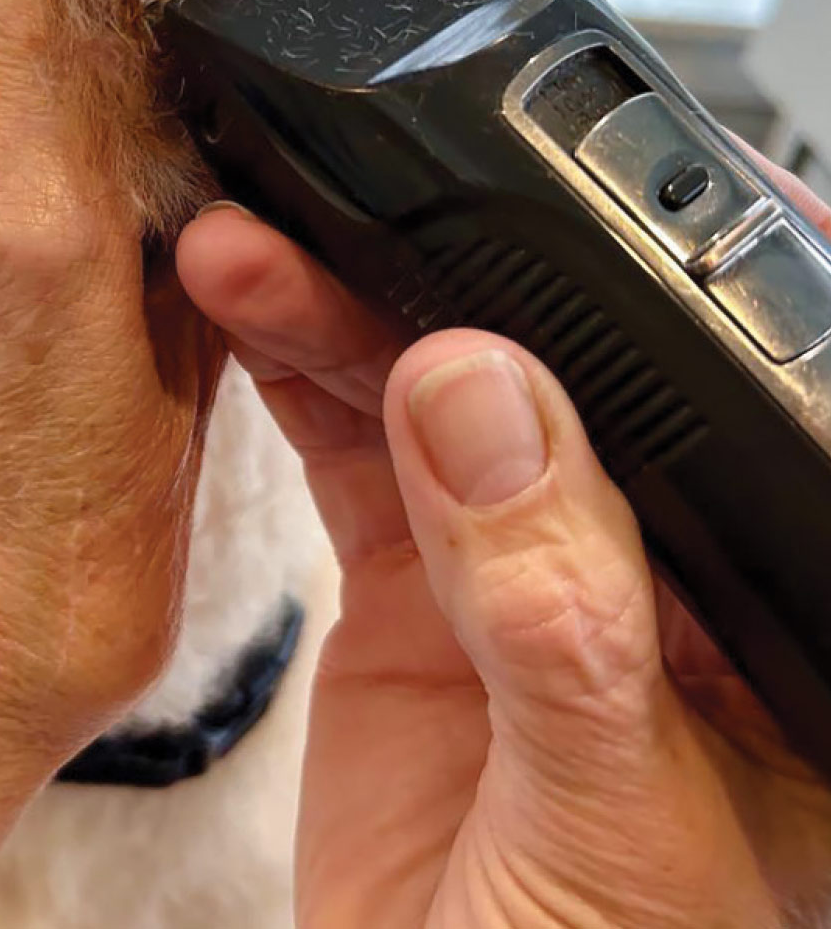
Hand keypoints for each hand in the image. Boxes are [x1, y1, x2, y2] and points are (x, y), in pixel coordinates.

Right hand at [178, 169, 830, 927]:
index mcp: (753, 598)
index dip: (649, 282)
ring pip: (425, 390)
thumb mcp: (607, 812)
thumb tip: (483, 396)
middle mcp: (635, 558)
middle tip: (338, 216)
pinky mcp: (412, 580)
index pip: (724, 399)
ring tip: (251, 256)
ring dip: (334, 313)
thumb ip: (555, 608)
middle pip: (542, 373)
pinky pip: (348, 447)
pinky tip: (252, 316)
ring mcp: (511, 561)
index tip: (544, 190)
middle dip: (436, 281)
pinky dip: (293, 377)